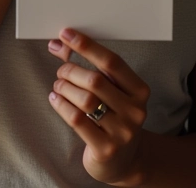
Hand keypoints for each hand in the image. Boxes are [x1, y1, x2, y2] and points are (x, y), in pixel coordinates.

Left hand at [48, 28, 149, 186]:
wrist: (123, 162)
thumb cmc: (112, 116)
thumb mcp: (110, 91)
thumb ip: (91, 67)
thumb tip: (59, 44)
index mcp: (140, 90)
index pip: (112, 62)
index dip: (87, 46)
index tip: (66, 34)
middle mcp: (135, 111)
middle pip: (96, 81)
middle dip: (71, 70)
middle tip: (60, 71)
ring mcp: (122, 132)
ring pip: (85, 100)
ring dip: (64, 88)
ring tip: (58, 86)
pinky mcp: (106, 149)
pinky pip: (77, 120)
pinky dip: (61, 105)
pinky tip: (55, 99)